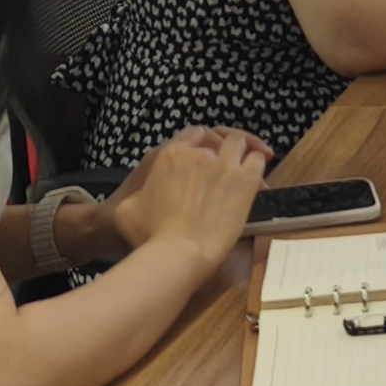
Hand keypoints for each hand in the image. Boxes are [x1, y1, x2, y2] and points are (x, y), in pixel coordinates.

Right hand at [104, 130, 269, 265]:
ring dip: (243, 152)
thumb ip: (139, 194)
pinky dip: (258, 165)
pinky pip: (257, 161)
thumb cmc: (150, 235)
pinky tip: (258, 179)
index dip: (203, 144)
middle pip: (218, 140)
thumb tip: (142, 196)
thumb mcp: (128, 211)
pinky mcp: (246, 180)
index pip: (193, 134)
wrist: (179, 251)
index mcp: (170, 155)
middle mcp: (199, 154)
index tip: (207, 156)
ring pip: (239, 144)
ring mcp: (225, 164)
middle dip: (222, 151)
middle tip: (226, 169)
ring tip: (245, 167)